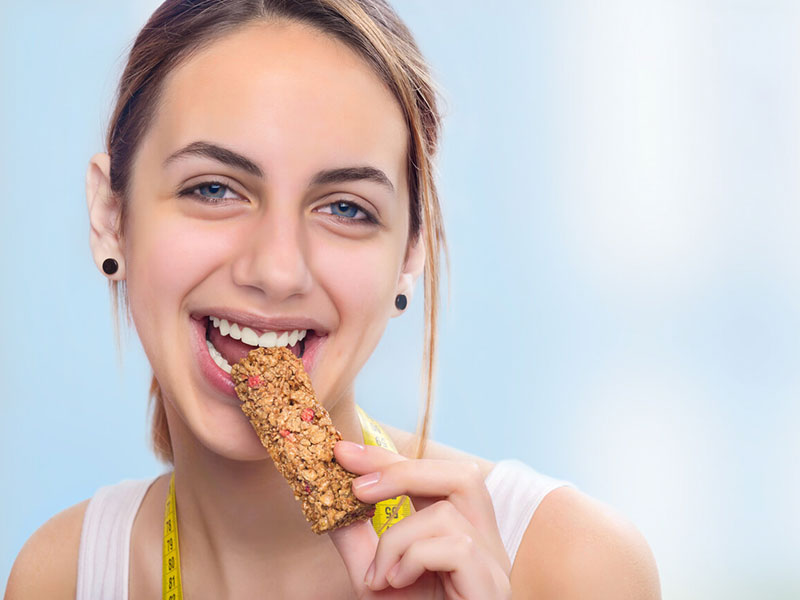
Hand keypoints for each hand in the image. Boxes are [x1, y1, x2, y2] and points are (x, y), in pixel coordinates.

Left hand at [328, 441, 511, 598]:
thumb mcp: (376, 579)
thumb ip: (359, 541)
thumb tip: (327, 500)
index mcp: (463, 534)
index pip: (434, 478)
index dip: (389, 458)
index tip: (342, 451)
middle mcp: (488, 544)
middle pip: (462, 475)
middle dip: (403, 470)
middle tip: (356, 486)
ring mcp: (496, 567)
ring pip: (448, 513)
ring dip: (397, 538)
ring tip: (380, 576)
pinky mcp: (494, 589)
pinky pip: (457, 546)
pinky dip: (414, 558)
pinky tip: (397, 584)